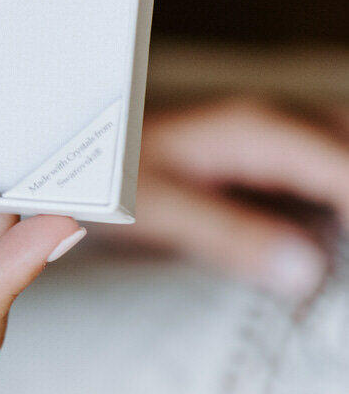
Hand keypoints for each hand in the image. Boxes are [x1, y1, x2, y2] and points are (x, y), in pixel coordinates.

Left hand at [116, 98, 348, 298]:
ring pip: (342, 152)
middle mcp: (276, 121)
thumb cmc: (108, 173)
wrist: (72, 151)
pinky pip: (328, 166)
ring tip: (339, 255)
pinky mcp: (269, 153)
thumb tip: (306, 272)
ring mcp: (276, 133)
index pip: (348, 169)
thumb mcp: (158, 208)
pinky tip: (332, 239)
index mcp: (258, 129)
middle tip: (345, 261)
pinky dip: (338, 195)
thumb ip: (229, 235)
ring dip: (344, 192)